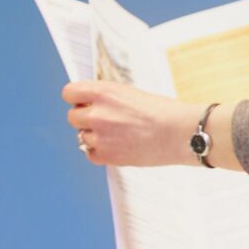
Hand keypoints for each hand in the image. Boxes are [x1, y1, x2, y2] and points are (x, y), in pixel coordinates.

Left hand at [63, 80, 202, 166]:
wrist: (179, 133)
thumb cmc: (163, 111)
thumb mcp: (132, 93)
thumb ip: (109, 98)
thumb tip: (94, 103)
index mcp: (104, 92)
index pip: (69, 93)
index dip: (77, 98)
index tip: (83, 101)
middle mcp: (97, 113)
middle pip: (72, 116)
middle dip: (85, 118)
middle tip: (104, 120)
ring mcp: (100, 136)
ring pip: (81, 136)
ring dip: (94, 135)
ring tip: (116, 134)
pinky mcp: (107, 155)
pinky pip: (90, 154)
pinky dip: (100, 151)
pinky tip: (116, 146)